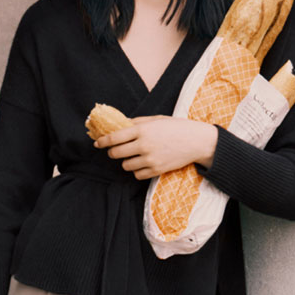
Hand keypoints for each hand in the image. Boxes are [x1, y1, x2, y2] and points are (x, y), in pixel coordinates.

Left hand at [93, 115, 217, 178]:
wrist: (197, 141)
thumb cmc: (176, 127)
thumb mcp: (156, 119)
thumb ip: (137, 122)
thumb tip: (120, 125)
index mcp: (142, 130)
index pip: (114, 137)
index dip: (102, 141)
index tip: (97, 143)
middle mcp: (144, 145)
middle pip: (116, 154)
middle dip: (113, 152)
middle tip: (116, 150)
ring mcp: (150, 159)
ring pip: (125, 166)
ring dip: (126, 162)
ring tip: (134, 156)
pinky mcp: (156, 170)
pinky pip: (137, 175)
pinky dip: (137, 171)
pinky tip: (142, 164)